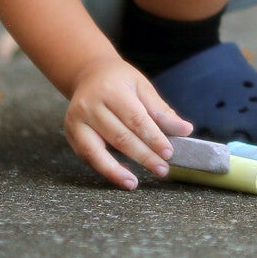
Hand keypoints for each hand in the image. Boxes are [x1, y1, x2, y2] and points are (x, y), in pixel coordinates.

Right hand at [63, 55, 192, 189]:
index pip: (135, 119)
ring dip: (116, 171)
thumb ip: (161, 111)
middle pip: (119, 137)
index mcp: (111, 90)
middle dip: (142, 156)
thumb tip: (185, 130)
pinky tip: (123, 174)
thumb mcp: (142, 87)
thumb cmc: (120, 81)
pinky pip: (87, 156)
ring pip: (96, 151)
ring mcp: (76, 121)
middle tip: (162, 170)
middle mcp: (90, 105)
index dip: (153, 138)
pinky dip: (105, 168)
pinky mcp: (71, 134)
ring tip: (134, 183)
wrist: (89, 74)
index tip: (169, 153)